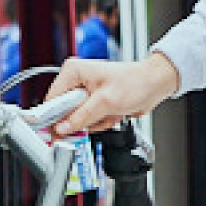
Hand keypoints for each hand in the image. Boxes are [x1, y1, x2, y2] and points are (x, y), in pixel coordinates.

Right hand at [46, 52, 179, 136]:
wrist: (153, 85)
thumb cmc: (135, 83)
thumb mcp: (105, 102)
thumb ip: (81, 117)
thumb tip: (62, 128)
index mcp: (73, 72)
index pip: (52, 100)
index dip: (54, 118)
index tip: (57, 133)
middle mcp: (76, 81)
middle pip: (64, 113)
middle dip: (83, 120)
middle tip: (98, 116)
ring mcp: (85, 94)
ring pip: (77, 120)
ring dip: (95, 122)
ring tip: (110, 111)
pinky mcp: (93, 103)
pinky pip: (89, 121)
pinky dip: (102, 122)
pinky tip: (113, 113)